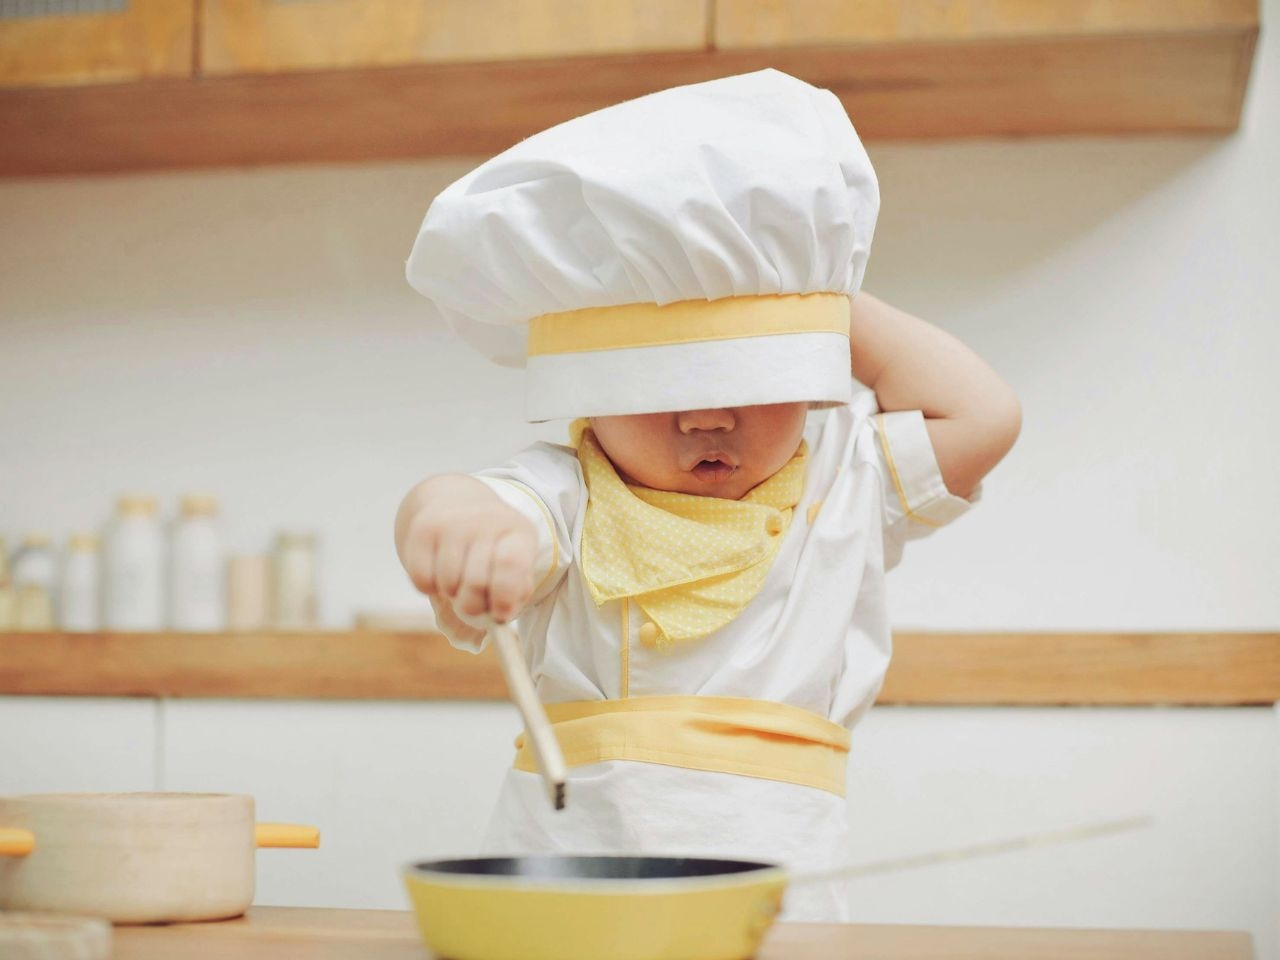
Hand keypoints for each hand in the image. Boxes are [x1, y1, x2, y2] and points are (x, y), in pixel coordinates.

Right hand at [396, 475, 537, 623]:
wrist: (456, 501)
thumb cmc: (493, 548)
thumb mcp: (517, 565)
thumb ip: (515, 595)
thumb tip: (500, 615)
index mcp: (518, 532)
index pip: (511, 564)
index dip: (504, 597)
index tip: (499, 614)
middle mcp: (486, 520)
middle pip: (476, 582)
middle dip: (474, 606)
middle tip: (475, 601)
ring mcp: (453, 522)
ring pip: (448, 584)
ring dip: (452, 594)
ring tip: (459, 580)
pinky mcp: (423, 529)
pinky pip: (422, 580)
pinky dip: (429, 587)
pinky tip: (439, 572)